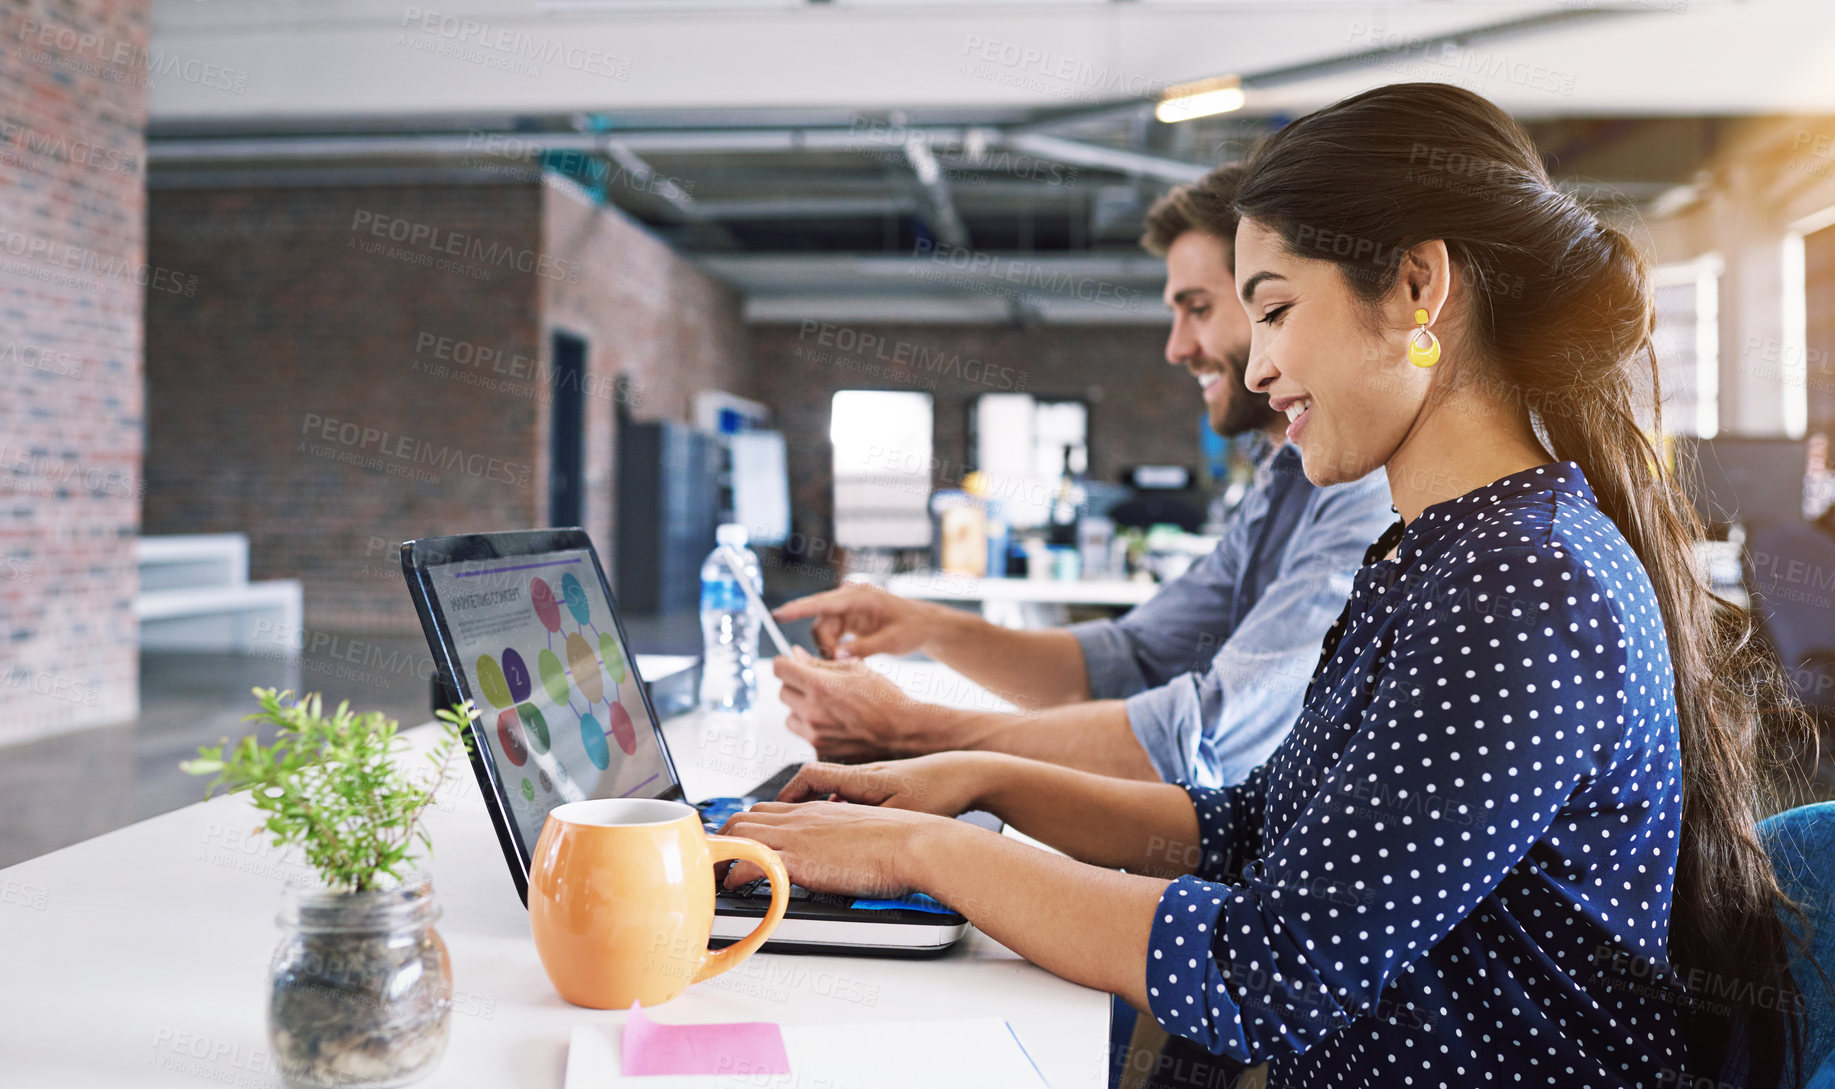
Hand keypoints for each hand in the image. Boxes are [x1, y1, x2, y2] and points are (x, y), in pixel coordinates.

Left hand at [717, 801, 959, 895]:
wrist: (916, 843)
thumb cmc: (903, 843)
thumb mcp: (865, 833)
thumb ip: (845, 840)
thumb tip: (843, 858)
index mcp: (817, 810)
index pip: (767, 810)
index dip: (747, 828)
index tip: (738, 846)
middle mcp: (801, 817)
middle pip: (743, 818)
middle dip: (724, 840)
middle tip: (718, 866)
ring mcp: (798, 835)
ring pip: (738, 834)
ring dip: (722, 857)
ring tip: (716, 881)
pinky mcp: (799, 859)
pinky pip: (750, 862)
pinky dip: (736, 876)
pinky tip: (735, 890)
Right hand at [772, 583, 939, 659]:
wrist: (924, 625)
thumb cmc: (911, 629)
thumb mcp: (892, 641)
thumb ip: (864, 648)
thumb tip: (837, 656)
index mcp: (859, 597)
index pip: (822, 602)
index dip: (798, 609)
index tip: (778, 615)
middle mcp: (849, 598)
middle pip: (820, 622)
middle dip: (824, 646)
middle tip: (839, 666)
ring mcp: (847, 607)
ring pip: (823, 631)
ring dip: (829, 650)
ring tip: (848, 664)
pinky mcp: (848, 617)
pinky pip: (830, 633)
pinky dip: (834, 648)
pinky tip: (846, 659)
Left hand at [774, 648, 934, 761]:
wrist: (903, 731)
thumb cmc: (884, 697)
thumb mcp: (855, 669)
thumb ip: (819, 662)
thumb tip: (795, 655)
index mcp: (819, 685)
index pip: (779, 668)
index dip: (786, 663)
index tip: (794, 665)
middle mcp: (812, 711)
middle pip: (782, 692)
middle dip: (796, 685)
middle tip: (818, 686)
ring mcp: (815, 735)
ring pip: (790, 716)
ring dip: (802, 710)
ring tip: (829, 708)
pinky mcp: (820, 751)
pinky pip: (805, 736)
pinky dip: (814, 730)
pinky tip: (836, 726)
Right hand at [775, 753, 994, 816]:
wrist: (972, 774)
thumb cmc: (941, 790)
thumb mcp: (902, 813)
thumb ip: (867, 826)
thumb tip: (834, 842)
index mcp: (861, 777)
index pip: (810, 775)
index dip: (788, 792)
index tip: (775, 811)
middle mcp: (864, 776)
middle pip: (816, 783)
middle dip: (795, 803)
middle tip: (782, 826)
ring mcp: (876, 781)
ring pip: (835, 794)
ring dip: (819, 810)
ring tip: (810, 837)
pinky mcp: (889, 790)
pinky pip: (854, 800)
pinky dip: (842, 814)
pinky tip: (849, 835)